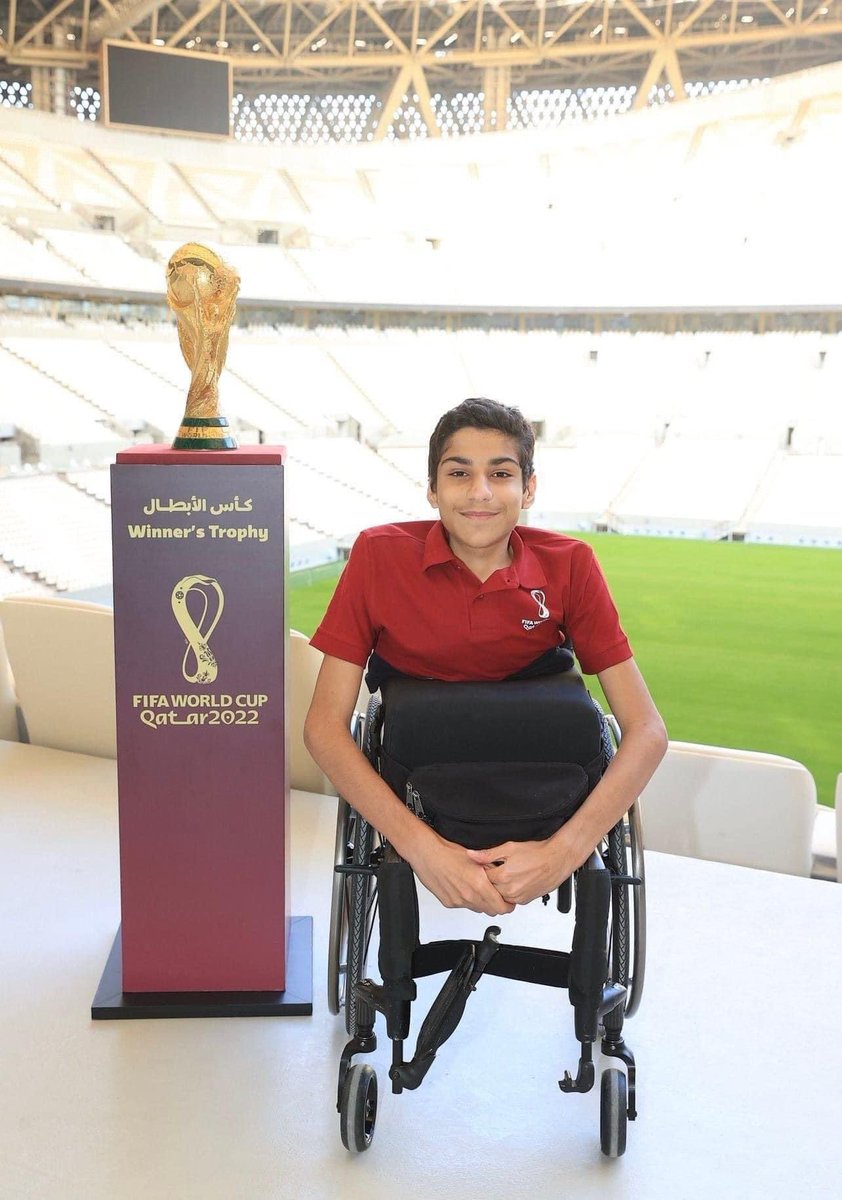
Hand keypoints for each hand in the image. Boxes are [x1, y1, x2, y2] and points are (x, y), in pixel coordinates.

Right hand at [408, 829, 515, 916]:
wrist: (427, 854)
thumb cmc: (448, 852)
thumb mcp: (476, 858)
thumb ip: (491, 870)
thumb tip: (501, 877)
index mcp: (479, 884)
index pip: (501, 906)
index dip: (508, 905)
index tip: (509, 901)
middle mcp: (469, 896)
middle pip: (491, 911)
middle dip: (497, 905)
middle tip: (498, 896)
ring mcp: (458, 901)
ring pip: (478, 909)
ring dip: (482, 903)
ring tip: (479, 889)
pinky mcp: (449, 903)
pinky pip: (464, 906)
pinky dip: (468, 900)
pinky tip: (464, 887)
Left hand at [467, 829, 585, 906]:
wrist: (557, 860)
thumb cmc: (536, 852)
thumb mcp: (509, 848)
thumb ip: (488, 854)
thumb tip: (471, 855)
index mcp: (503, 876)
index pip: (482, 877)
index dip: (484, 869)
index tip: (488, 864)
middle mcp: (509, 890)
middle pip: (490, 888)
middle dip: (491, 878)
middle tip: (499, 867)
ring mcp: (517, 897)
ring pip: (500, 894)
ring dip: (500, 886)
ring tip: (509, 873)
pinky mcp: (524, 901)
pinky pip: (510, 898)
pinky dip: (510, 891)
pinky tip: (516, 880)